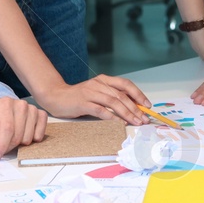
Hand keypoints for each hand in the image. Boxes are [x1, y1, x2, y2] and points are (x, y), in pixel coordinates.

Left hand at [0, 97, 48, 158]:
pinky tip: (24, 135)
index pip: (7, 128)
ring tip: (11, 138)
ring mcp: (32, 109)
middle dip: (9, 146)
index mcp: (4, 104)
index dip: (2, 145)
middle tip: (2, 147)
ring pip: (29, 137)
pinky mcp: (40, 114)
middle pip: (18, 135)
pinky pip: (40, 133)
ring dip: (19, 144)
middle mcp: (21, 104)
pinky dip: (33, 139)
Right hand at [37, 74, 151, 123]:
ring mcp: (90, 93)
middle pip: (121, 95)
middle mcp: (98, 84)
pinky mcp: (82, 103)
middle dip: (135, 108)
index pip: (125, 84)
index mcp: (104, 80)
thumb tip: (132, 106)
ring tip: (135, 122)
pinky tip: (118, 122)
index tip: (147, 106)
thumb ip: (112, 96)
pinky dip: (111, 117)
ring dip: (127, 113)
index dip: (138, 94)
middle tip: (144, 119)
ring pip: (113, 103)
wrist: (56, 96)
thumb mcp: (97, 92)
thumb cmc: (79, 96)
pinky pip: (100, 110)